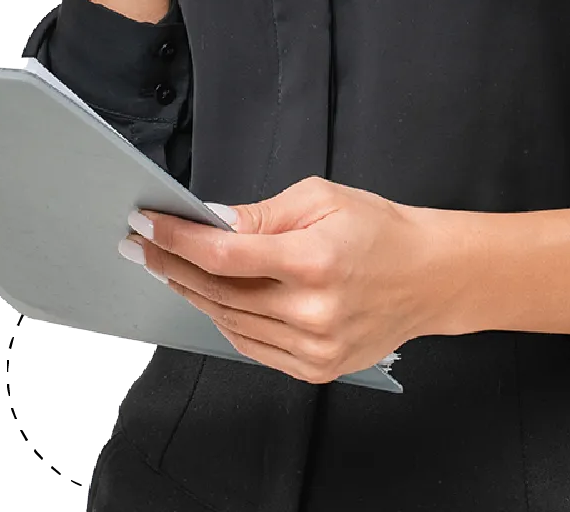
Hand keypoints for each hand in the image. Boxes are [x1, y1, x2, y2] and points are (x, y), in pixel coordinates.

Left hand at [122, 177, 441, 385]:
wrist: (429, 276)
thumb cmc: (378, 230)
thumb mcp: (320, 199)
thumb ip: (261, 214)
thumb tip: (210, 221)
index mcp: (313, 261)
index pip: (224, 254)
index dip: (177, 239)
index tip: (146, 224)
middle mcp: (312, 311)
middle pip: (219, 292)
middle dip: (172, 265)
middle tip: (140, 245)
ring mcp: (313, 348)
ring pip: (229, 323)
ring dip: (191, 294)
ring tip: (167, 268)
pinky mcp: (316, 369)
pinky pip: (252, 346)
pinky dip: (224, 321)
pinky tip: (208, 298)